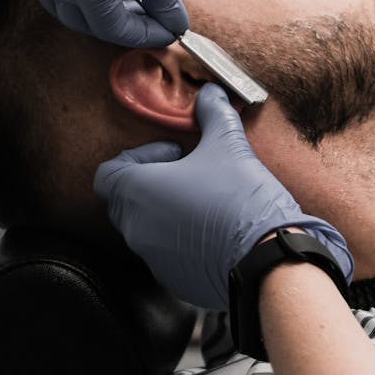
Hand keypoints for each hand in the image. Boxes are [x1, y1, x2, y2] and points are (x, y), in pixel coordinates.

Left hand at [93, 83, 353, 309]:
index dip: (136, 157)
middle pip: (125, 200)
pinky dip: (181, 239)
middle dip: (151, 182)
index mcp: (138, 192)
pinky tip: (214, 228)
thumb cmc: (240, 201)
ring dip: (166, 210)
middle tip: (186, 171)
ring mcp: (154, 258)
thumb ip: (213, 114)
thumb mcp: (228, 145)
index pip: (107, 174)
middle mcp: (137, 228)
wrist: (267, 259)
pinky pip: (167, 253)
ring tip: (203, 198)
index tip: (170, 153)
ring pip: (146, 228)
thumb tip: (210, 94)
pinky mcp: (174, 279)